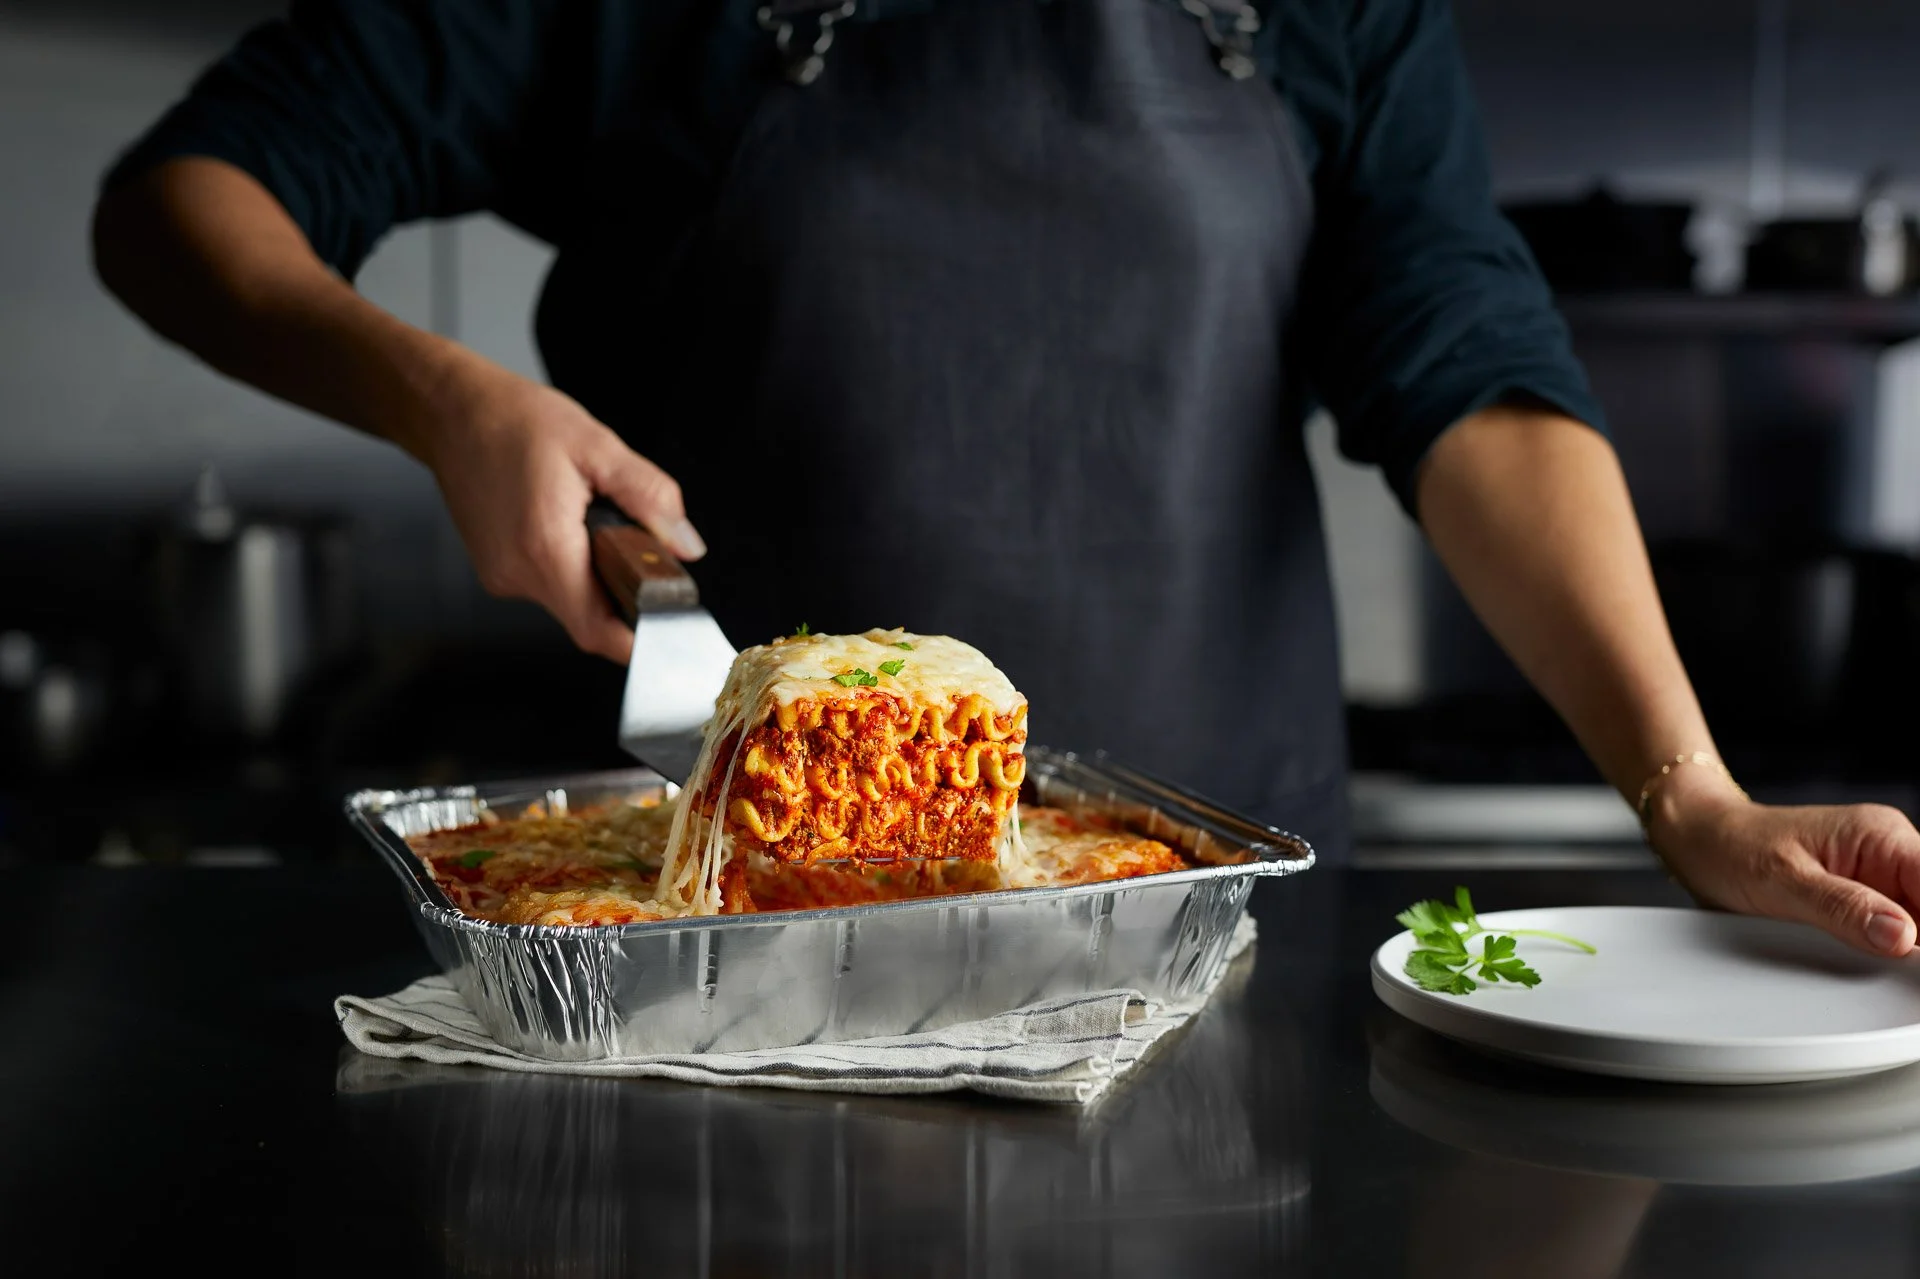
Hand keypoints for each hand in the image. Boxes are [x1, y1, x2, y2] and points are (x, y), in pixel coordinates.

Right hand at [416, 362, 704, 662]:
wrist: (452, 413)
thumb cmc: (516, 421)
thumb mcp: (598, 446)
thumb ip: (650, 498)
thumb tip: (687, 547)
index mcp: (546, 546)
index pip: (599, 630)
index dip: (640, 638)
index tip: (669, 625)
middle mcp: (518, 573)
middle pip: (591, 617)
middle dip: (624, 591)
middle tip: (634, 542)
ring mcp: (502, 576)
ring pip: (571, 601)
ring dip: (596, 573)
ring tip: (590, 518)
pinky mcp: (497, 571)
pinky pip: (550, 585)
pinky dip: (571, 564)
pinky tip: (566, 522)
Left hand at [1647, 764, 1919, 956]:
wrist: (1700, 842)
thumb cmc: (1732, 847)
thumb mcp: (1782, 881)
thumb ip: (1843, 908)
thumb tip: (1902, 936)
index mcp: (1882, 836)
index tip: (1913, 961)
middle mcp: (1889, 856)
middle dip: (1918, 949)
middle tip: (1902, 983)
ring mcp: (1879, 882)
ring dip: (1905, 956)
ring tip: (1872, 970)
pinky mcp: (1864, 903)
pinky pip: (1893, 935)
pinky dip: (1888, 957)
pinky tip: (1874, 969)